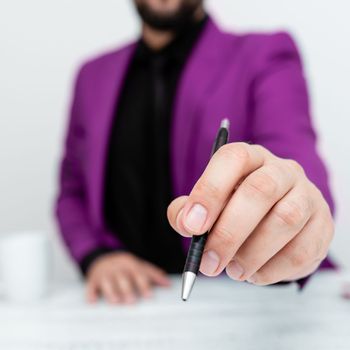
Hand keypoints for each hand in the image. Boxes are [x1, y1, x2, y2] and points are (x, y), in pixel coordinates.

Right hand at [86, 252, 170, 303]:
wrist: (103, 259)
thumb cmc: (125, 267)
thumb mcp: (139, 266)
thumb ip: (154, 275)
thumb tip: (168, 284)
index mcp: (130, 264)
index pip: (138, 273)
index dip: (144, 284)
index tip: (149, 296)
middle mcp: (117, 268)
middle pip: (123, 278)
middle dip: (127, 289)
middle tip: (132, 301)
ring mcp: (104, 273)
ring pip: (107, 281)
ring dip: (111, 291)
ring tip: (116, 302)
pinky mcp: (93, 279)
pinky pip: (91, 285)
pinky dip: (91, 293)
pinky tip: (92, 300)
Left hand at [168, 143, 333, 284]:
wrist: (275, 219)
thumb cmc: (234, 209)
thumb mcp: (207, 206)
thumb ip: (187, 211)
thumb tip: (186, 222)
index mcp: (250, 158)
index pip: (232, 159)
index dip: (210, 190)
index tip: (193, 225)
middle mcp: (282, 170)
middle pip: (261, 190)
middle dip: (230, 232)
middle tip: (209, 261)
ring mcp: (307, 195)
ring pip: (285, 220)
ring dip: (252, 254)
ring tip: (233, 271)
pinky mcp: (322, 225)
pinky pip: (302, 250)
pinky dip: (273, 270)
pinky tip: (255, 274)